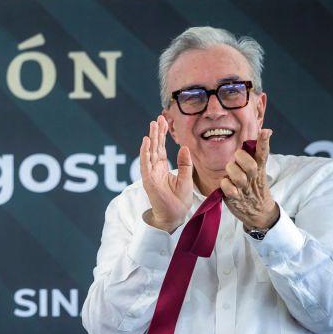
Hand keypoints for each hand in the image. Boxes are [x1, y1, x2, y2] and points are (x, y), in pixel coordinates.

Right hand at [140, 115, 193, 232]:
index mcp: (163, 168)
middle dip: (156, 132)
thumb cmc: (179, 200)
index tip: (163, 121)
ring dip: (151, 138)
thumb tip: (184, 147)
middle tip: (158, 118)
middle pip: (155, 147)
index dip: (162, 134)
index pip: (161, 148)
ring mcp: (150, 174)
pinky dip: (145, 153)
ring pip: (149, 152)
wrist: (175, 215)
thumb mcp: (187, 178)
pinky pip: (145, 164)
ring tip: (152, 125)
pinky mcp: (148, 180)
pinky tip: (147, 142)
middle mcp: (155, 169)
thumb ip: (185, 163)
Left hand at [220, 129, 278, 229]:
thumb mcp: (259, 170)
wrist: (258, 212)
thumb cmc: (254, 186)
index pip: (263, 154)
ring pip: (237, 176)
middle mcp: (253, 177)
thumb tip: (262, 132)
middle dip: (240, 158)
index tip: (265, 131)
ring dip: (231, 171)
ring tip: (230, 173)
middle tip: (236, 158)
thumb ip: (256, 154)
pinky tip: (225, 185)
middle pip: (250, 165)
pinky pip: (227, 188)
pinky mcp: (234, 198)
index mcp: (259, 168)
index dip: (264, 143)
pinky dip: (225, 184)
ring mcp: (244, 188)